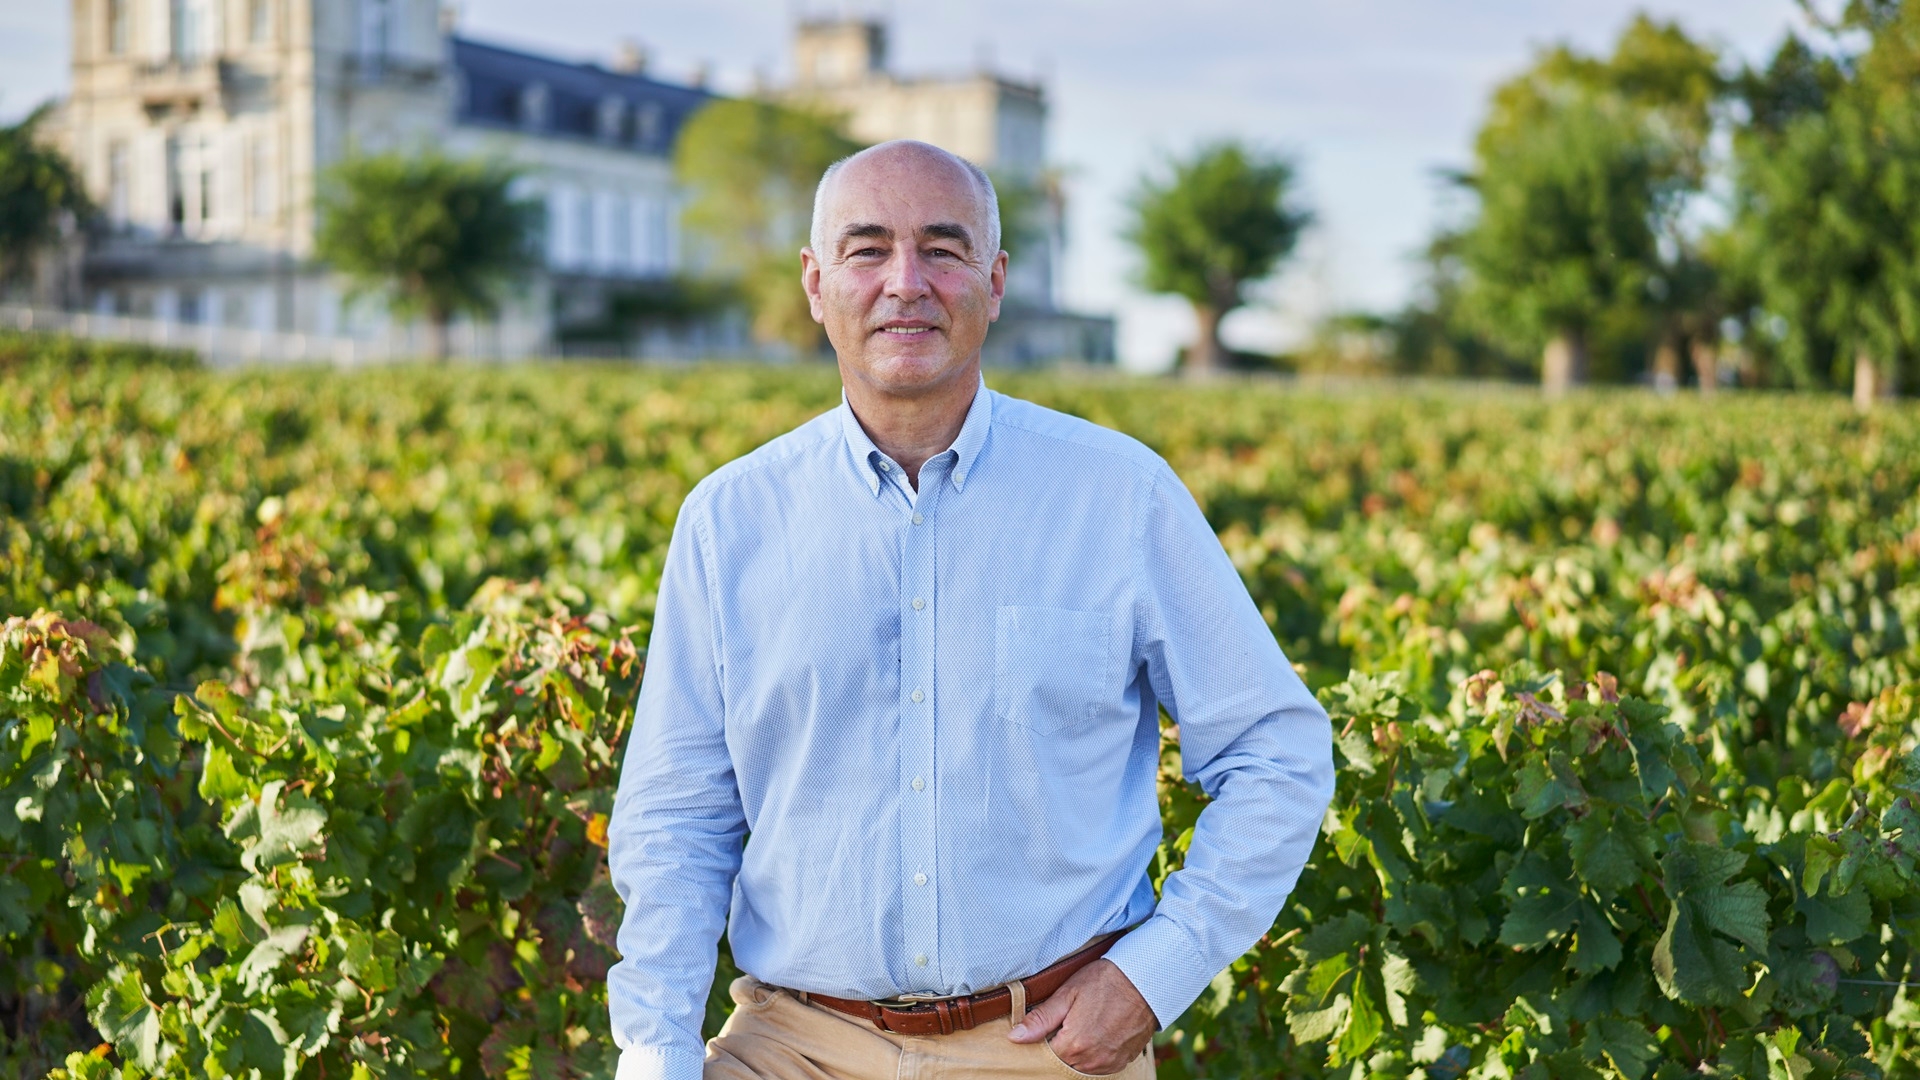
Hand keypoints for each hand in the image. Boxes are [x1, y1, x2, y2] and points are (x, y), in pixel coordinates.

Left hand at [1006, 959, 1157, 1075]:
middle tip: (1067, 1022)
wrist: (1146, 980)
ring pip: (1081, 1067)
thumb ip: (1041, 1019)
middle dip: (1060, 1047)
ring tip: (1083, 1025)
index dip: (1044, 1040)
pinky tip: (1096, 1033)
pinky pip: (1100, 1066)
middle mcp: (1091, 1060)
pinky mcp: (1123, 1061)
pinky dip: (1094, 1055)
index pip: (1045, 1056)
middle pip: (1063, 1063)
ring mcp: (1109, 1062)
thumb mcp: (1068, 993)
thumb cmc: (1105, 981)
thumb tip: (1015, 1037)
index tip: (1048, 1025)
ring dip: (1077, 1053)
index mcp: (1074, 1044)